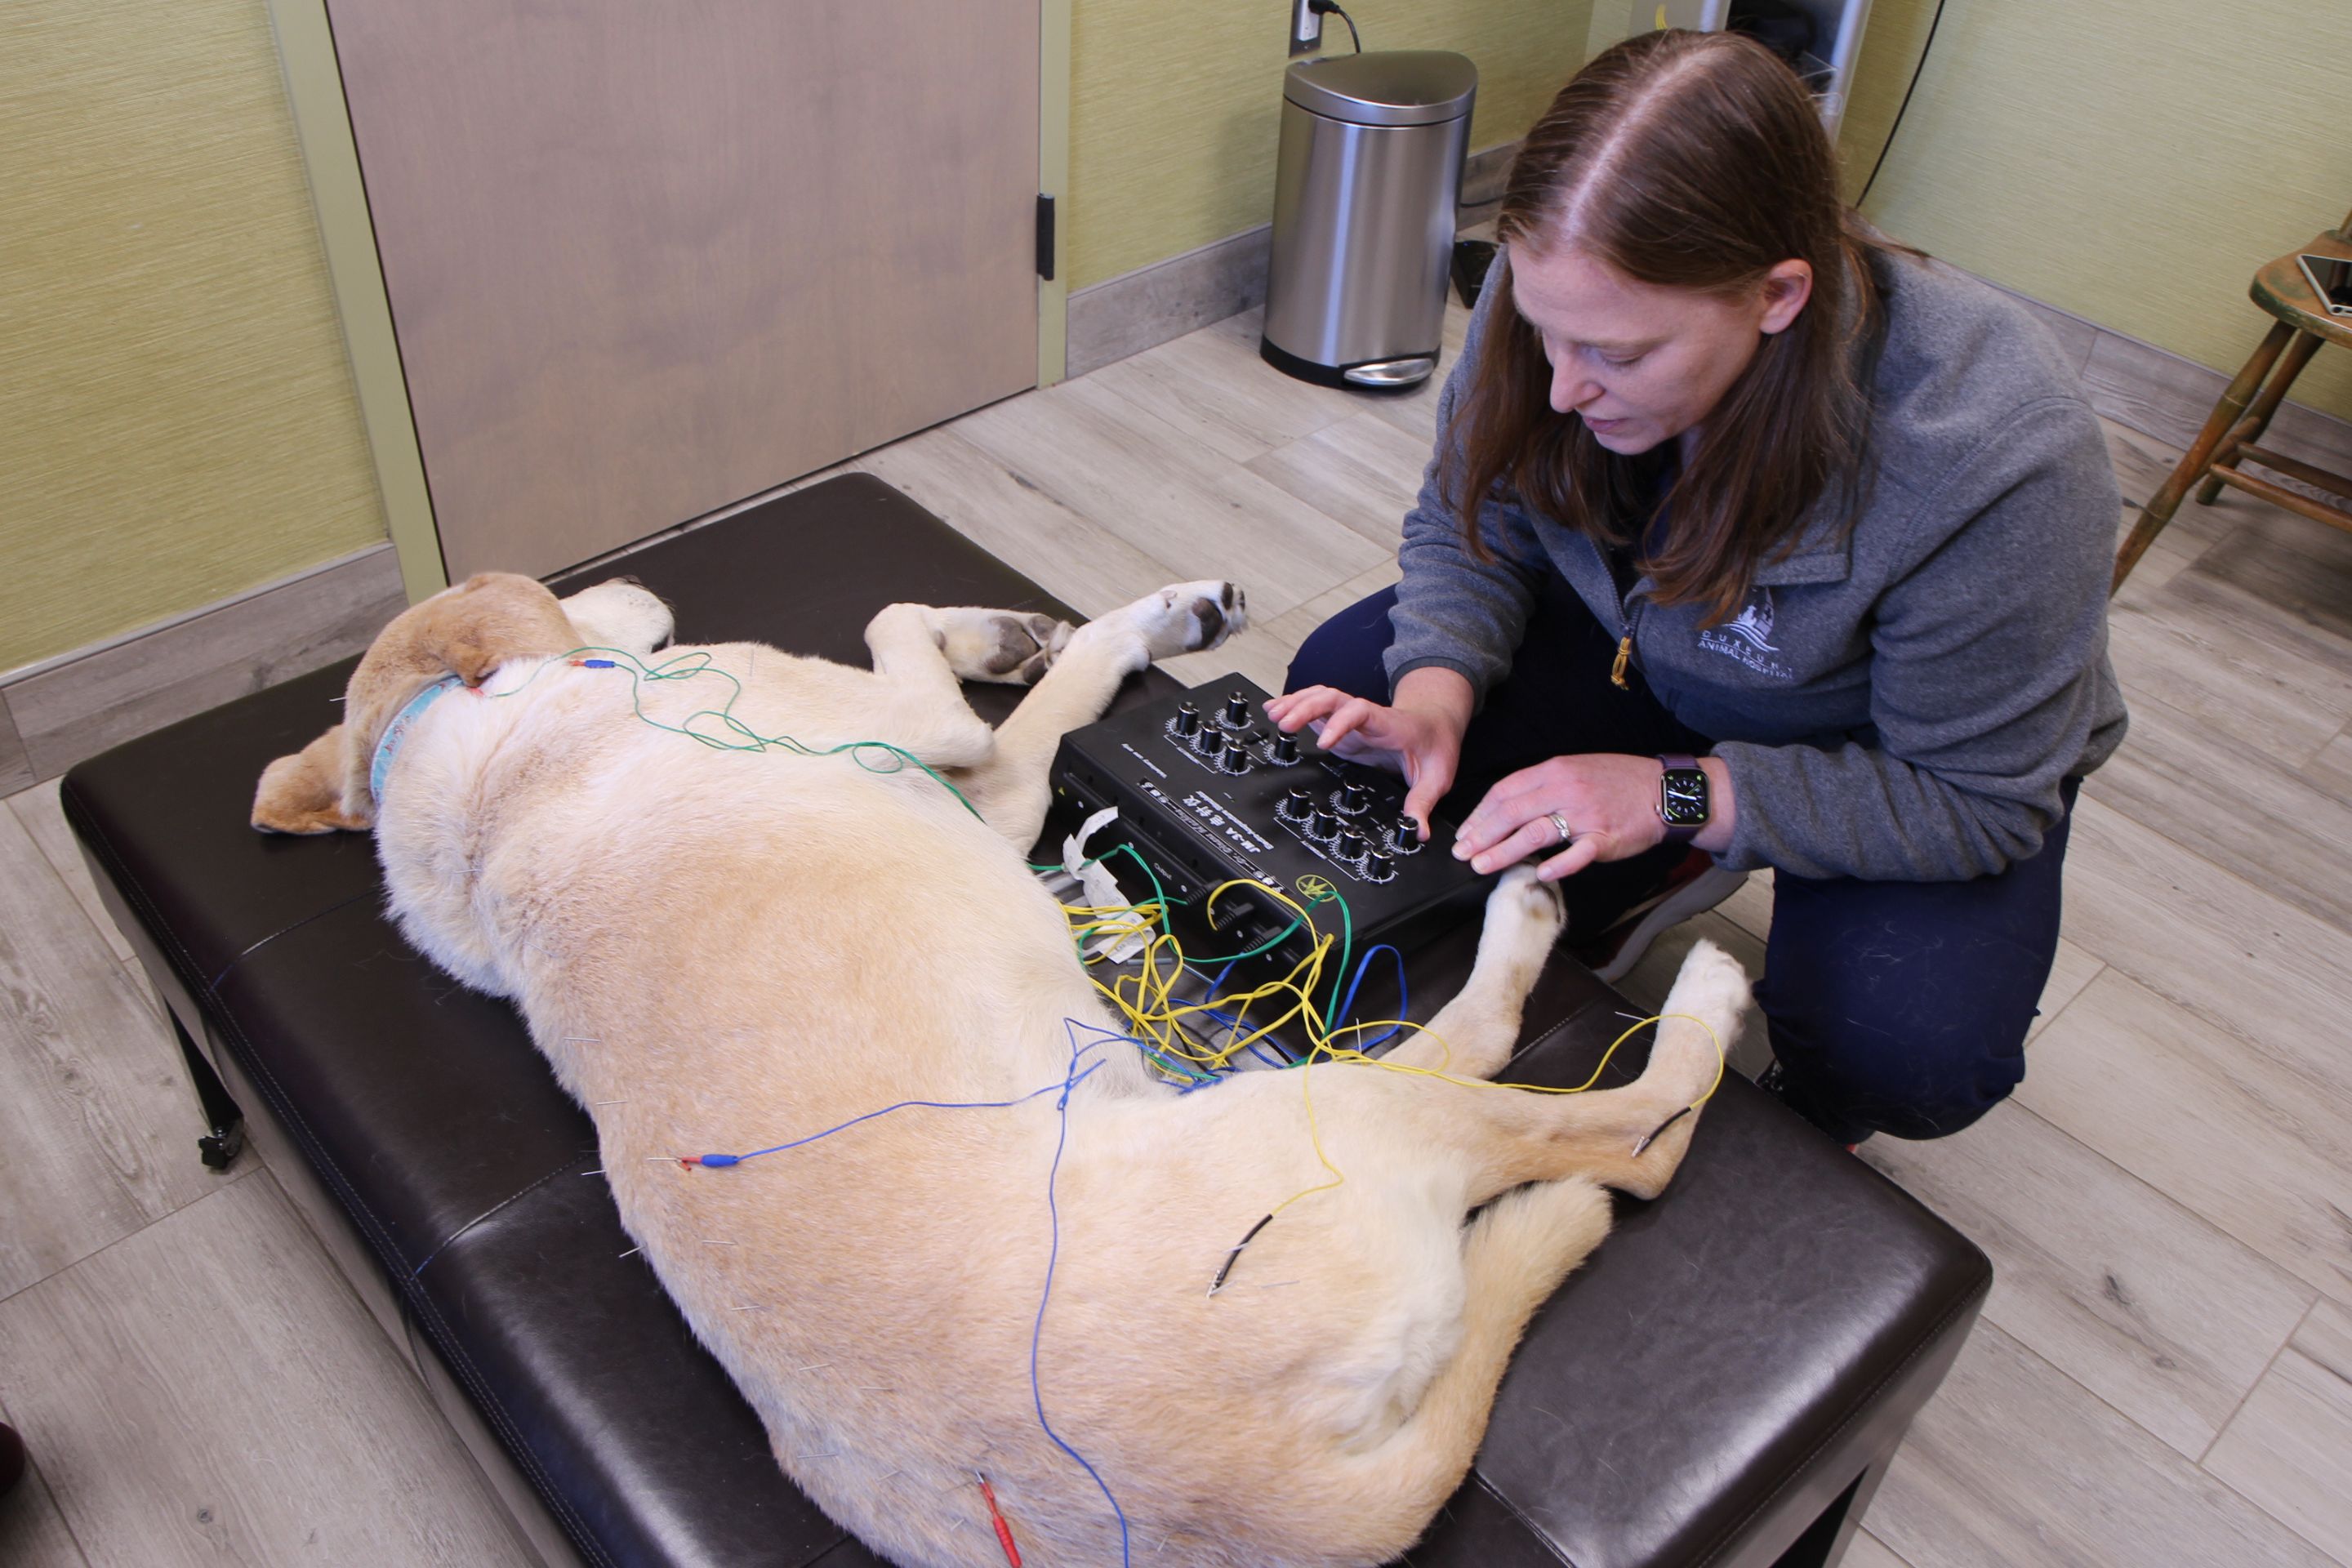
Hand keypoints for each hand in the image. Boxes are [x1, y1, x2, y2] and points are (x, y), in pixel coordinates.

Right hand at [1265, 672, 1469, 839]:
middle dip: (1306, 708)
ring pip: (1321, 698)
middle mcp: (1367, 717)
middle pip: (1333, 699)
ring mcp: (1352, 719)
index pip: (1361, 714)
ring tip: (1273, 713)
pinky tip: (1276, 709)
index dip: (1340, 723)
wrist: (1436, 723)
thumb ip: (1423, 803)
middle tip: (1285, 723)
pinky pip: (1316, 707)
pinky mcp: (1342, 723)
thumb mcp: (1436, 777)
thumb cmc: (1434, 746)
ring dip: (1296, 703)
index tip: (1324, 742)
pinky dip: (1295, 705)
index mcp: (1388, 725)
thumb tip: (1417, 832)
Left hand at [1452, 753, 1668, 880]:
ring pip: (1535, 833)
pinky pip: (1576, 854)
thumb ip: (1543, 786)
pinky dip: (1556, 865)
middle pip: (1513, 813)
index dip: (1481, 814)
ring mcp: (1586, 814)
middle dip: (1482, 835)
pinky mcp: (1605, 837)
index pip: (1506, 791)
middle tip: (1463, 853)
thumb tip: (1508, 808)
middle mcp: (1566, 789)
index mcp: (1555, 770)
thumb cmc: (1618, 781)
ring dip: (1504, 851)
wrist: (1665, 790)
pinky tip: (1538, 874)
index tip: (1465, 832)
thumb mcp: (1577, 769)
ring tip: (1482, 865)